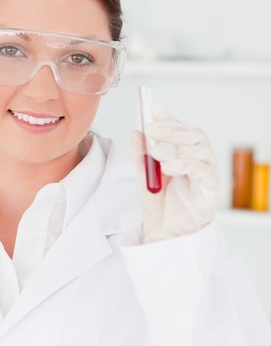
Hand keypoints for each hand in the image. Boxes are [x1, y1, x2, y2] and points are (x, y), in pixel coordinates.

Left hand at [130, 103, 220, 242]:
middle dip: (172, 129)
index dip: (170, 118)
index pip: (182, 130)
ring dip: (176, 147)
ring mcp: (207, 176)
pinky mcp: (211, 192)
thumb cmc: (160, 206)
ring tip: (156, 153)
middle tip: (151, 129)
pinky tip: (168, 167)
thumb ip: (141, 155)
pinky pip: (204, 172)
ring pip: (201, 150)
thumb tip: (135, 133)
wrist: (164, 236)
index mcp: (185, 156)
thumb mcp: (145, 176)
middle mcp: (200, 162)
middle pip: (195, 135)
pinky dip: (186, 165)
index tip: (154, 109)